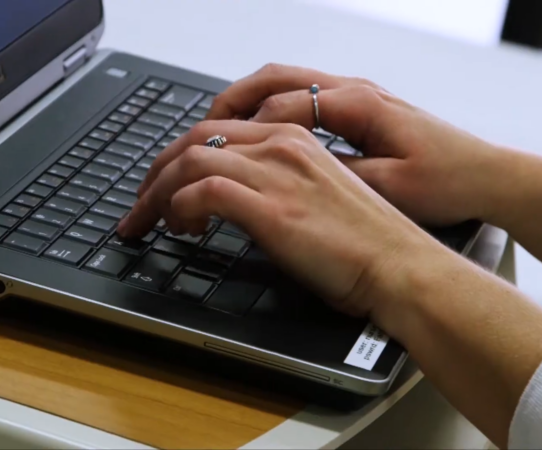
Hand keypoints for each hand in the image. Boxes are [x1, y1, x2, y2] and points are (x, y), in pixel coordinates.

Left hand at [118, 120, 452, 317]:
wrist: (401, 267)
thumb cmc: (368, 245)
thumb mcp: (318, 199)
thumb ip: (277, 189)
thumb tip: (235, 205)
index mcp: (295, 141)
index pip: (217, 131)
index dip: (178, 157)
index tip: (163, 185)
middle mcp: (283, 147)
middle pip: (195, 137)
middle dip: (156, 172)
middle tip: (139, 205)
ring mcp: (277, 173)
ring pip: (190, 159)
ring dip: (157, 192)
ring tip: (147, 221)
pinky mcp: (272, 207)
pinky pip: (203, 190)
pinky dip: (179, 207)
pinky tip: (181, 229)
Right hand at [207, 63, 502, 226]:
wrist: (489, 176)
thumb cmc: (447, 182)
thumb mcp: (390, 187)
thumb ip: (338, 172)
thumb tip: (292, 169)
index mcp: (358, 105)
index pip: (282, 106)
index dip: (242, 130)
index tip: (215, 152)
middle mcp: (354, 90)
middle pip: (275, 79)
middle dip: (231, 101)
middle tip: (199, 129)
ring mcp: (357, 95)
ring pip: (286, 82)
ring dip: (248, 100)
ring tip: (217, 127)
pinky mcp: (362, 108)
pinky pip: (303, 97)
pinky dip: (271, 108)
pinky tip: (259, 132)